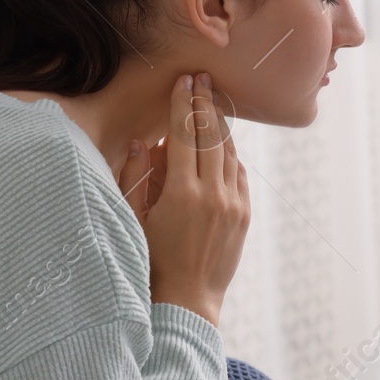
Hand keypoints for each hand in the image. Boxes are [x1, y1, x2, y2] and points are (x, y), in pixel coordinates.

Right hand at [116, 73, 249, 326]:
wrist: (188, 301)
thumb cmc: (152, 261)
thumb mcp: (134, 219)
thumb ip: (135, 176)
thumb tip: (143, 139)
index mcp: (182, 194)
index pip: (184, 135)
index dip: (183, 104)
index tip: (183, 80)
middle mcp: (213, 195)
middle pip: (211, 135)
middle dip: (205, 103)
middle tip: (202, 78)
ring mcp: (233, 205)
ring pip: (229, 152)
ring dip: (219, 125)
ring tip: (211, 103)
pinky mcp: (245, 215)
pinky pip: (239, 174)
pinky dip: (230, 155)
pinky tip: (221, 144)